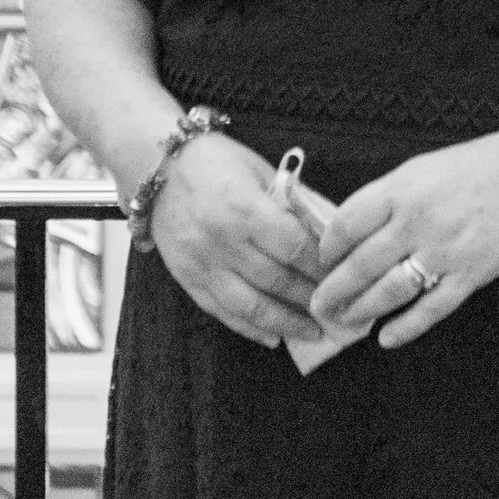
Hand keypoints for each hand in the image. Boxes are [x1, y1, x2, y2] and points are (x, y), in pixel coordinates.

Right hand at [145, 131, 323, 347]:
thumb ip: (291, 200)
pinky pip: (223, 313)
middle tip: (335, 307)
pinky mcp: (188, 280)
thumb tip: (327, 228)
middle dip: (310, 297)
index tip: (341, 273)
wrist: (157, 167)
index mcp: (244, 208)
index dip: (320, 265)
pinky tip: (274, 337)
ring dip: (286, 323)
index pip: (293, 247)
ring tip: (312, 331)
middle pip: (277, 280)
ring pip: (251, 306)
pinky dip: (251, 329)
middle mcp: (223, 241)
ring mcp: (203, 264)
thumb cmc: (214, 161)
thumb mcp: (259, 169)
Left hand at [309, 132, 498, 349]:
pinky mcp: (469, 275)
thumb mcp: (421, 169)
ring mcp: (445, 251)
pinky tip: (386, 337)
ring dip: (361, 311)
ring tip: (345, 321)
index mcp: (403, 188)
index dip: (327, 248)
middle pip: (361, 264)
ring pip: (389, 292)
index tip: (321, 260)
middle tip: (319, 304)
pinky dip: (405, 328)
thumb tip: (350, 232)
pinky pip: (430, 310)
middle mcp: (419, 221)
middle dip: (334, 290)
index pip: (348, 223)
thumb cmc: (472, 168)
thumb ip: (386, 198)